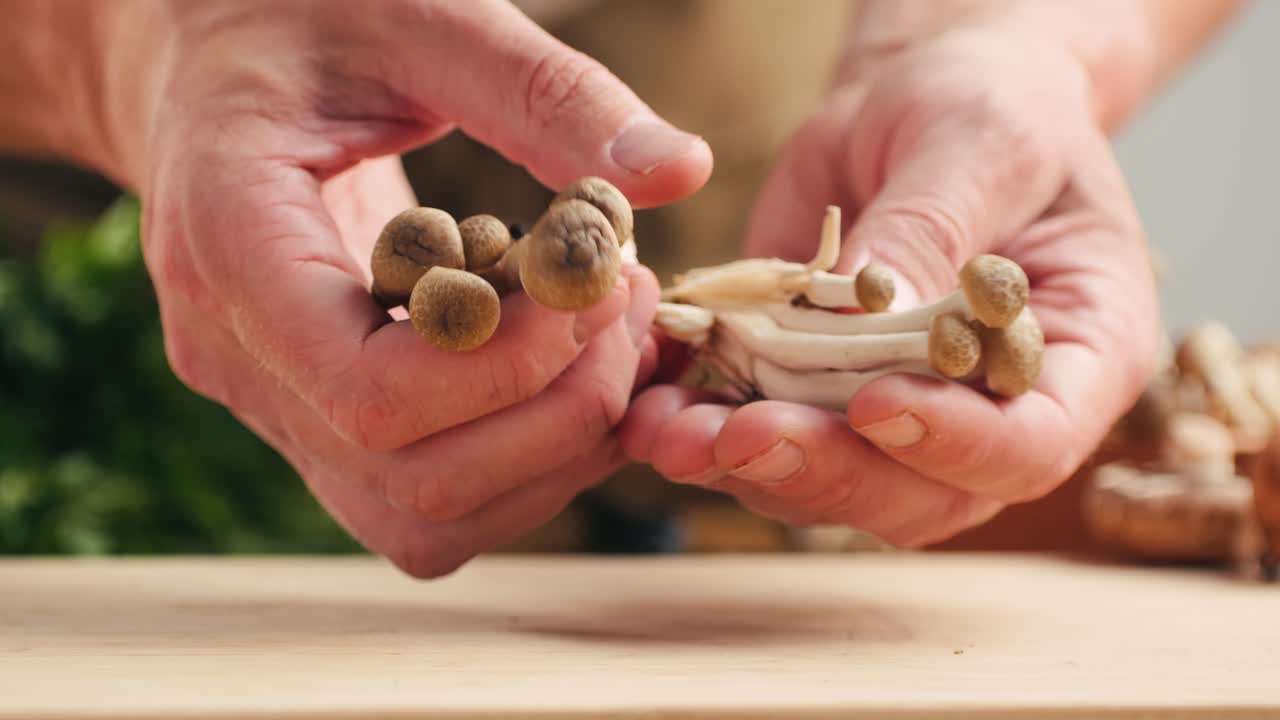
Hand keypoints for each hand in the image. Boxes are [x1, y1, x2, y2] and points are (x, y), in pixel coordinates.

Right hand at [86, 1, 710, 575]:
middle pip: (412, 480)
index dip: (513, 365)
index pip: (371, 392)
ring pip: (424, 517)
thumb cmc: (305, 21)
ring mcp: (271, 404)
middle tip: (627, 304)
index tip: (597, 282)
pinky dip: (525, 457)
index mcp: (229, 245)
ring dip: (552, 449)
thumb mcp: (424, 18)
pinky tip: (568, 367)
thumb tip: (682, 173)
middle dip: (558, 412)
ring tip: (608, 335)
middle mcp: (236, 355)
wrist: (210, 61)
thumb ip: (546, 93)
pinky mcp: (315, 421)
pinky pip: (426, 498)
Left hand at [622, 22, 1158, 546]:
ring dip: (747, 468)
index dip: (955, 444)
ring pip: (832, 486)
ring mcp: (900, 416)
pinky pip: (767, 441)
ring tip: (672, 431)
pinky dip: (706, 431)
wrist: (914, 104)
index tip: (874, 405)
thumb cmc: (985, 105)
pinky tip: (656, 407)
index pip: (1030, 443)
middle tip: (742, 438)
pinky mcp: (817, 398)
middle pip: (919, 492)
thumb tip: (870, 316)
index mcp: (1078, 354)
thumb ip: (932, 230)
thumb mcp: (975, 142)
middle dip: (826, 470)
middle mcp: (989, 410)